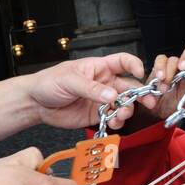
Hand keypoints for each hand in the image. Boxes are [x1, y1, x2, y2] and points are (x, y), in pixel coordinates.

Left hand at [25, 53, 146, 128]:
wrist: (35, 103)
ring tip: (121, 115)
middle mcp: (104, 83)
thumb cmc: (49, 82)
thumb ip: (91, 88)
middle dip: (140, 94)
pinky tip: (114, 123)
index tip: (141, 73)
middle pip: (129, 86)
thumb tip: (112, 96)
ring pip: (123, 104)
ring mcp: (102, 100)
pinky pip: (113, 118)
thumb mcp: (70, 80)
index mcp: (99, 67)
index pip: (123, 61)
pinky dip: (117, 122)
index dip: (135, 65)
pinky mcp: (97, 115)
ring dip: (127, 111)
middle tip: (148, 103)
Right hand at [139, 42, 184, 122]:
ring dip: (170, 72)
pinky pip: (161, 60)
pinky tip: (160, 78)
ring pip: (174, 58)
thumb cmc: (177, 103)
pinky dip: (160, 68)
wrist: (161, 109)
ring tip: (166, 87)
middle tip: (182, 67)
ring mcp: (175, 64)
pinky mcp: (161, 65)